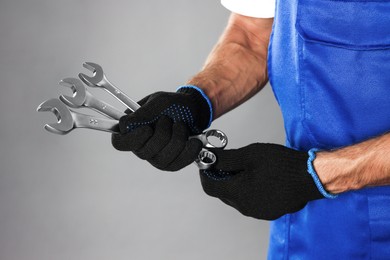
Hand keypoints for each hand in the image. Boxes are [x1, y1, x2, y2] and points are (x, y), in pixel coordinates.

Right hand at [112, 86, 211, 170]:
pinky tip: (193, 140)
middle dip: (163, 134)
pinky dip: (189, 150)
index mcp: (132, 129)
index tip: (147, 129)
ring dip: (177, 138)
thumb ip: (143, 113)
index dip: (132, 139)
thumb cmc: (173, 105)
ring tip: (181, 126)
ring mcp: (155, 157)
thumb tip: (126, 124)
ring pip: (163, 158)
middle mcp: (140, 146)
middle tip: (168, 119)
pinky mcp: (171, 164)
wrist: (195, 110)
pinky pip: (178, 163)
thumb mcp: (159, 101)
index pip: (119, 143)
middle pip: (144, 152)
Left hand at [199, 143, 326, 219]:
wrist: (311, 177)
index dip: (205, 173)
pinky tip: (257, 177)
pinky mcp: (269, 212)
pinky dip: (246, 190)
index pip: (209, 187)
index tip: (208, 162)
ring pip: (236, 198)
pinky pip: (249, 201)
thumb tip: (210, 159)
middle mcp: (245, 207)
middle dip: (220, 177)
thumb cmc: (281, 164)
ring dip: (233, 184)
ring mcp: (257, 212)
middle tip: (226, 161)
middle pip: (222, 193)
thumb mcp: (250, 155)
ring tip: (243, 167)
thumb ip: (226, 159)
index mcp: (237, 193)